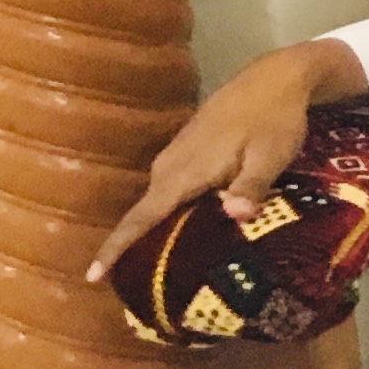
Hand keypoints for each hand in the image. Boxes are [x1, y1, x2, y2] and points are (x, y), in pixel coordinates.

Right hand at [87, 39, 368, 282]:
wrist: (275, 78)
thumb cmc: (275, 120)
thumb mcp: (271, 156)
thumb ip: (252, 186)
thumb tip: (234, 215)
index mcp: (183, 173)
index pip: (141, 218)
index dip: (116, 247)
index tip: (92, 276)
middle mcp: (169, 167)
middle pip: (143, 216)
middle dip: (131, 249)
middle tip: (133, 289)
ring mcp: (176, 158)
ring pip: (156, 203)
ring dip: (151, 231)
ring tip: (152, 270)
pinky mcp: (186, 152)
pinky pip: (168, 191)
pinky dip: (169, 213)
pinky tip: (181, 231)